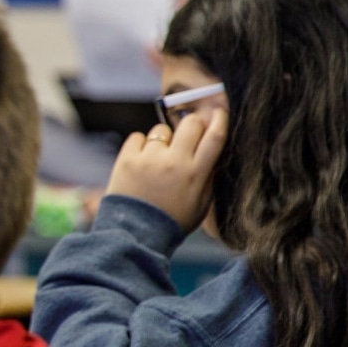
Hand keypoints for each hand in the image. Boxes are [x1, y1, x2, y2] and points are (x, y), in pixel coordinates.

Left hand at [105, 110, 228, 232]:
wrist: (136, 234)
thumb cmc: (172, 220)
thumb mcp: (201, 204)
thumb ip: (208, 177)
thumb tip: (212, 152)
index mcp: (196, 174)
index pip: (215, 137)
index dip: (220, 119)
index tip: (219, 112)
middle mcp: (175, 162)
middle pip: (191, 123)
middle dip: (192, 124)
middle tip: (187, 135)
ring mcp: (150, 159)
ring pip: (162, 130)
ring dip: (162, 141)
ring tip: (157, 162)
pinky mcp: (127, 160)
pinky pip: (137, 137)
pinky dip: (140, 146)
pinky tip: (140, 162)